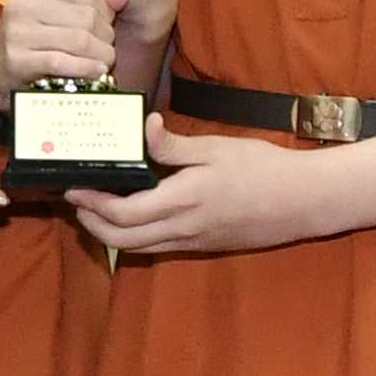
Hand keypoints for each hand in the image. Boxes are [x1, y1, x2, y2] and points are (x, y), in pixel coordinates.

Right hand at [0, 0, 120, 87]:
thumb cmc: (31, 39)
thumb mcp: (57, 12)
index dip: (106, 11)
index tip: (107, 26)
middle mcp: (23, 3)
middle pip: (86, 16)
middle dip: (105, 36)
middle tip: (108, 49)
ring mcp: (18, 32)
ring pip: (79, 40)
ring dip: (100, 55)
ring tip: (105, 62)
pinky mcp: (17, 59)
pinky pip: (62, 61)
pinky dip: (85, 68)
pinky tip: (96, 72)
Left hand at [66, 115, 340, 259]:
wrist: (301, 202)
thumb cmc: (262, 168)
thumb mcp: (216, 148)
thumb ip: (174, 145)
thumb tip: (144, 126)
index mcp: (183, 201)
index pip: (123, 213)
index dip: (92, 205)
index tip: (74, 188)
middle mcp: (182, 230)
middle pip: (122, 240)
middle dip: (92, 224)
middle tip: (76, 202)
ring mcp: (192, 243)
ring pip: (138, 249)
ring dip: (110, 234)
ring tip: (95, 210)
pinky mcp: (202, 247)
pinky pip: (157, 248)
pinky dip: (134, 237)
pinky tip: (132, 217)